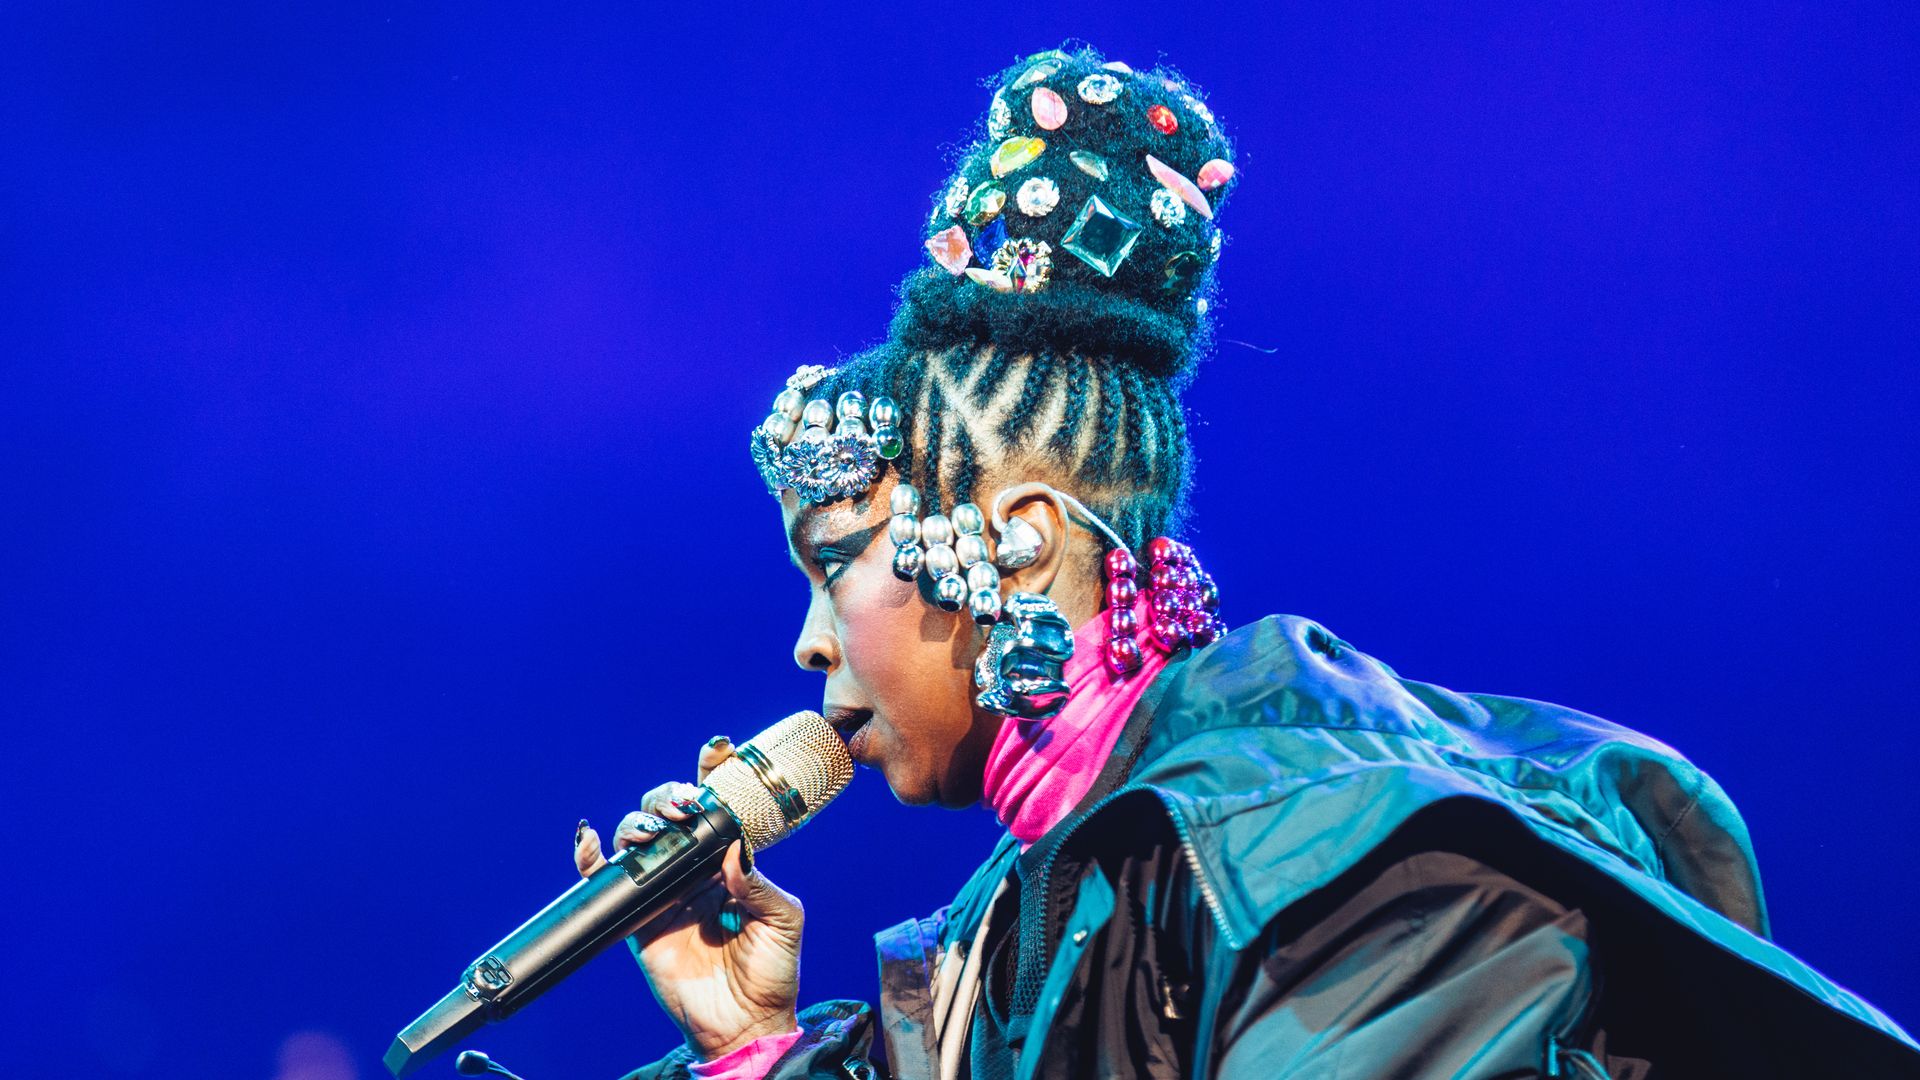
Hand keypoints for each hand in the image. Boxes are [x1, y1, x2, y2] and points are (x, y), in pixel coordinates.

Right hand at [573, 736, 802, 1060]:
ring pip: (637, 837)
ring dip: (638, 822)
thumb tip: (731, 850)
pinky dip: (589, 857)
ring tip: (656, 831)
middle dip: (670, 795)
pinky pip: (606, 880)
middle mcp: (694, 869)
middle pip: (669, 813)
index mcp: (731, 861)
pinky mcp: (637, 917)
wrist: (744, 1023)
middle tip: (685, 805)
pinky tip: (588, 842)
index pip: (718, 806)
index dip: (712, 774)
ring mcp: (663, 890)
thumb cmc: (772, 972)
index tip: (717, 748)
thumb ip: (759, 884)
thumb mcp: (783, 921)